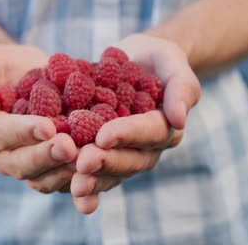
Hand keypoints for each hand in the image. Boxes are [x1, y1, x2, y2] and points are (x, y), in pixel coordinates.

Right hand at [0, 45, 77, 191]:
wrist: (32, 74)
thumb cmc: (6, 66)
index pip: (0, 134)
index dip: (23, 132)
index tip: (47, 126)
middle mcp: (5, 154)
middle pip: (21, 164)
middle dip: (46, 156)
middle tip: (69, 147)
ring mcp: (29, 165)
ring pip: (42, 179)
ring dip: (63, 172)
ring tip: (87, 159)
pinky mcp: (52, 169)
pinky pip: (63, 181)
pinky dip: (80, 181)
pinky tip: (98, 172)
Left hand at [70, 34, 201, 213]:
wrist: (135, 62)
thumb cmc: (157, 59)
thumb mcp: (171, 61)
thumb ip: (181, 87)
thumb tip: (179, 120)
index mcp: (165, 125)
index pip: (150, 132)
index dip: (127, 134)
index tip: (103, 136)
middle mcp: (147, 146)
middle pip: (130, 160)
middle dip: (106, 162)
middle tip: (83, 163)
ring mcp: (125, 153)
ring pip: (112, 172)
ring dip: (93, 179)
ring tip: (74, 185)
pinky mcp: (104, 154)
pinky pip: (95, 171)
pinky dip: (81, 181)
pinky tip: (66, 189)